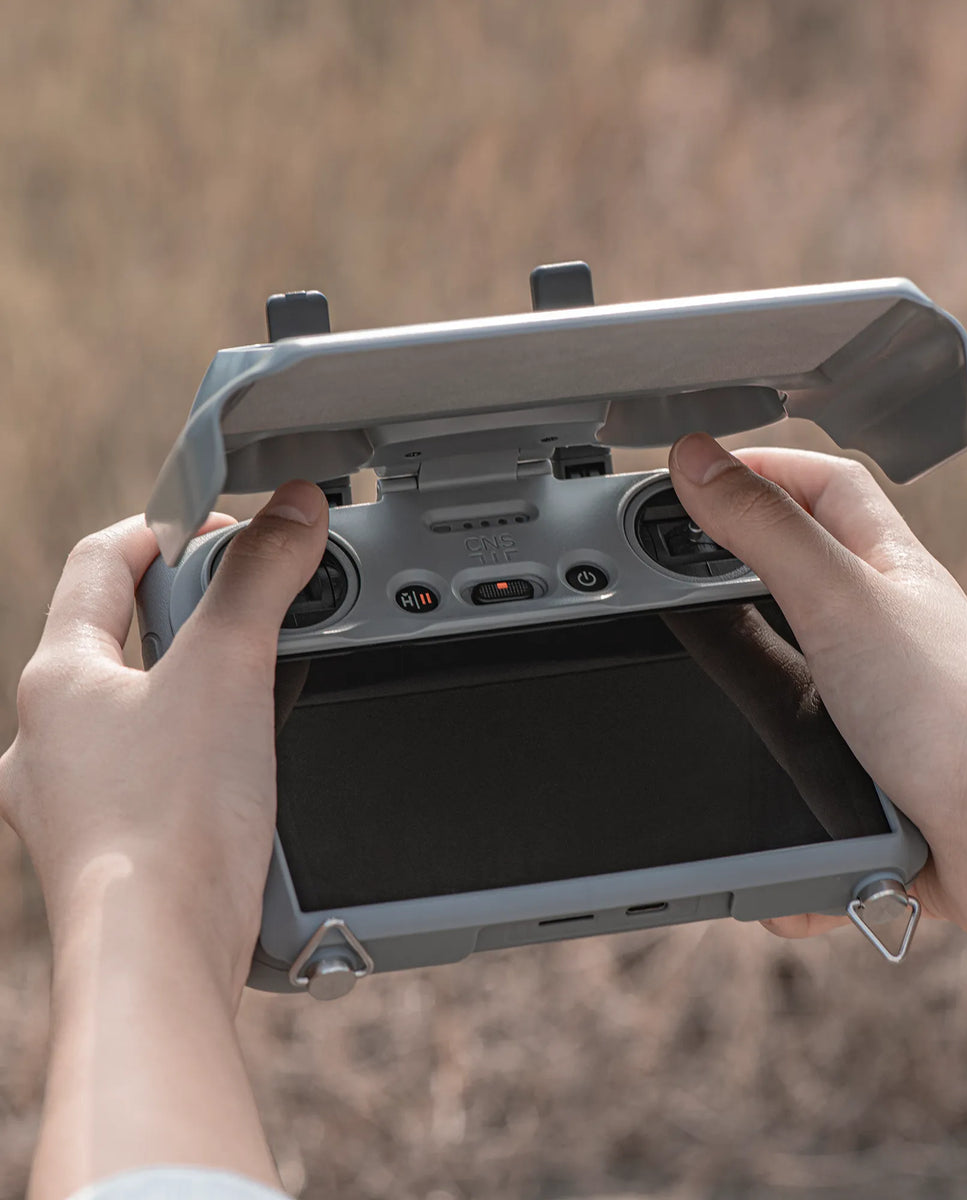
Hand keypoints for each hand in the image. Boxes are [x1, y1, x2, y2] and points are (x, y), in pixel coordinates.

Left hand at [0, 479, 327, 992]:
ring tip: (263, 682)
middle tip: (262, 608)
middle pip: (125, 631)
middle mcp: (50, 736)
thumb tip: (292, 512)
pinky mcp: (115, 841)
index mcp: (58, 678)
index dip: (167, 526)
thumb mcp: (228, 668)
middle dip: (197, 607)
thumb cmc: (170, 822)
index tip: (229, 528)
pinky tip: (246, 759)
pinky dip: (203, 742)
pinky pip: (157, 764)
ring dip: (202, 677)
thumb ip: (261, 579)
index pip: (102, 560)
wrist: (160, 956)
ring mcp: (74, 795)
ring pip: (142, 702)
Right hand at [667, 434, 966, 947]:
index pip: (827, 482)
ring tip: (700, 626)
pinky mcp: (867, 749)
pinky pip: (806, 713)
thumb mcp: (837, 597)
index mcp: (890, 562)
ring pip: (804, 637)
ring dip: (753, 627)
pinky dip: (769, 709)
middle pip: (813, 553)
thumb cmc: (950, 715)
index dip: (763, 465)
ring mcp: (880, 684)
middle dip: (750, 539)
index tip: (695, 472)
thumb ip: (765, 530)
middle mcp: (887, 616)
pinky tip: (746, 718)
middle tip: (686, 544)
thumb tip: (697, 460)